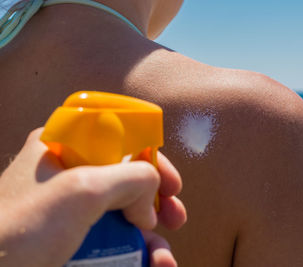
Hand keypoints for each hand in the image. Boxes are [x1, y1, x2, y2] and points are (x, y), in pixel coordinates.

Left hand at [0, 128, 185, 266]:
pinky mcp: (71, 240)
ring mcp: (70, 210)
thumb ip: (131, 177)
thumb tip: (150, 201)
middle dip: (156, 201)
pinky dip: (136, 254)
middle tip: (175, 217)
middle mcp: (68, 175)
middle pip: (127, 179)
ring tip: (163, 258)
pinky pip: (113, 240)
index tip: (171, 182)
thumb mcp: (82, 190)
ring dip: (151, 236)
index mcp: (64, 147)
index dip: (150, 158)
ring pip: (123, 214)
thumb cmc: (17, 231)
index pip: (119, 140)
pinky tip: (153, 265)